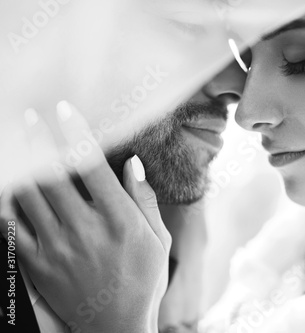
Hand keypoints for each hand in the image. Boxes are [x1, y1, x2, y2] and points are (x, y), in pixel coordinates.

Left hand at [0, 101, 170, 332]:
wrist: (116, 326)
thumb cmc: (144, 279)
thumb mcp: (158, 240)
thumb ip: (145, 200)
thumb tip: (132, 163)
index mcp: (120, 220)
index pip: (91, 165)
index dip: (75, 132)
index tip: (63, 108)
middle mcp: (85, 229)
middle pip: (52, 173)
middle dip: (37, 138)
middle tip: (28, 115)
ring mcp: (58, 247)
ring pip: (28, 194)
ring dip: (19, 162)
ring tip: (15, 141)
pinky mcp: (38, 264)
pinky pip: (11, 227)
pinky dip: (5, 201)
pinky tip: (6, 183)